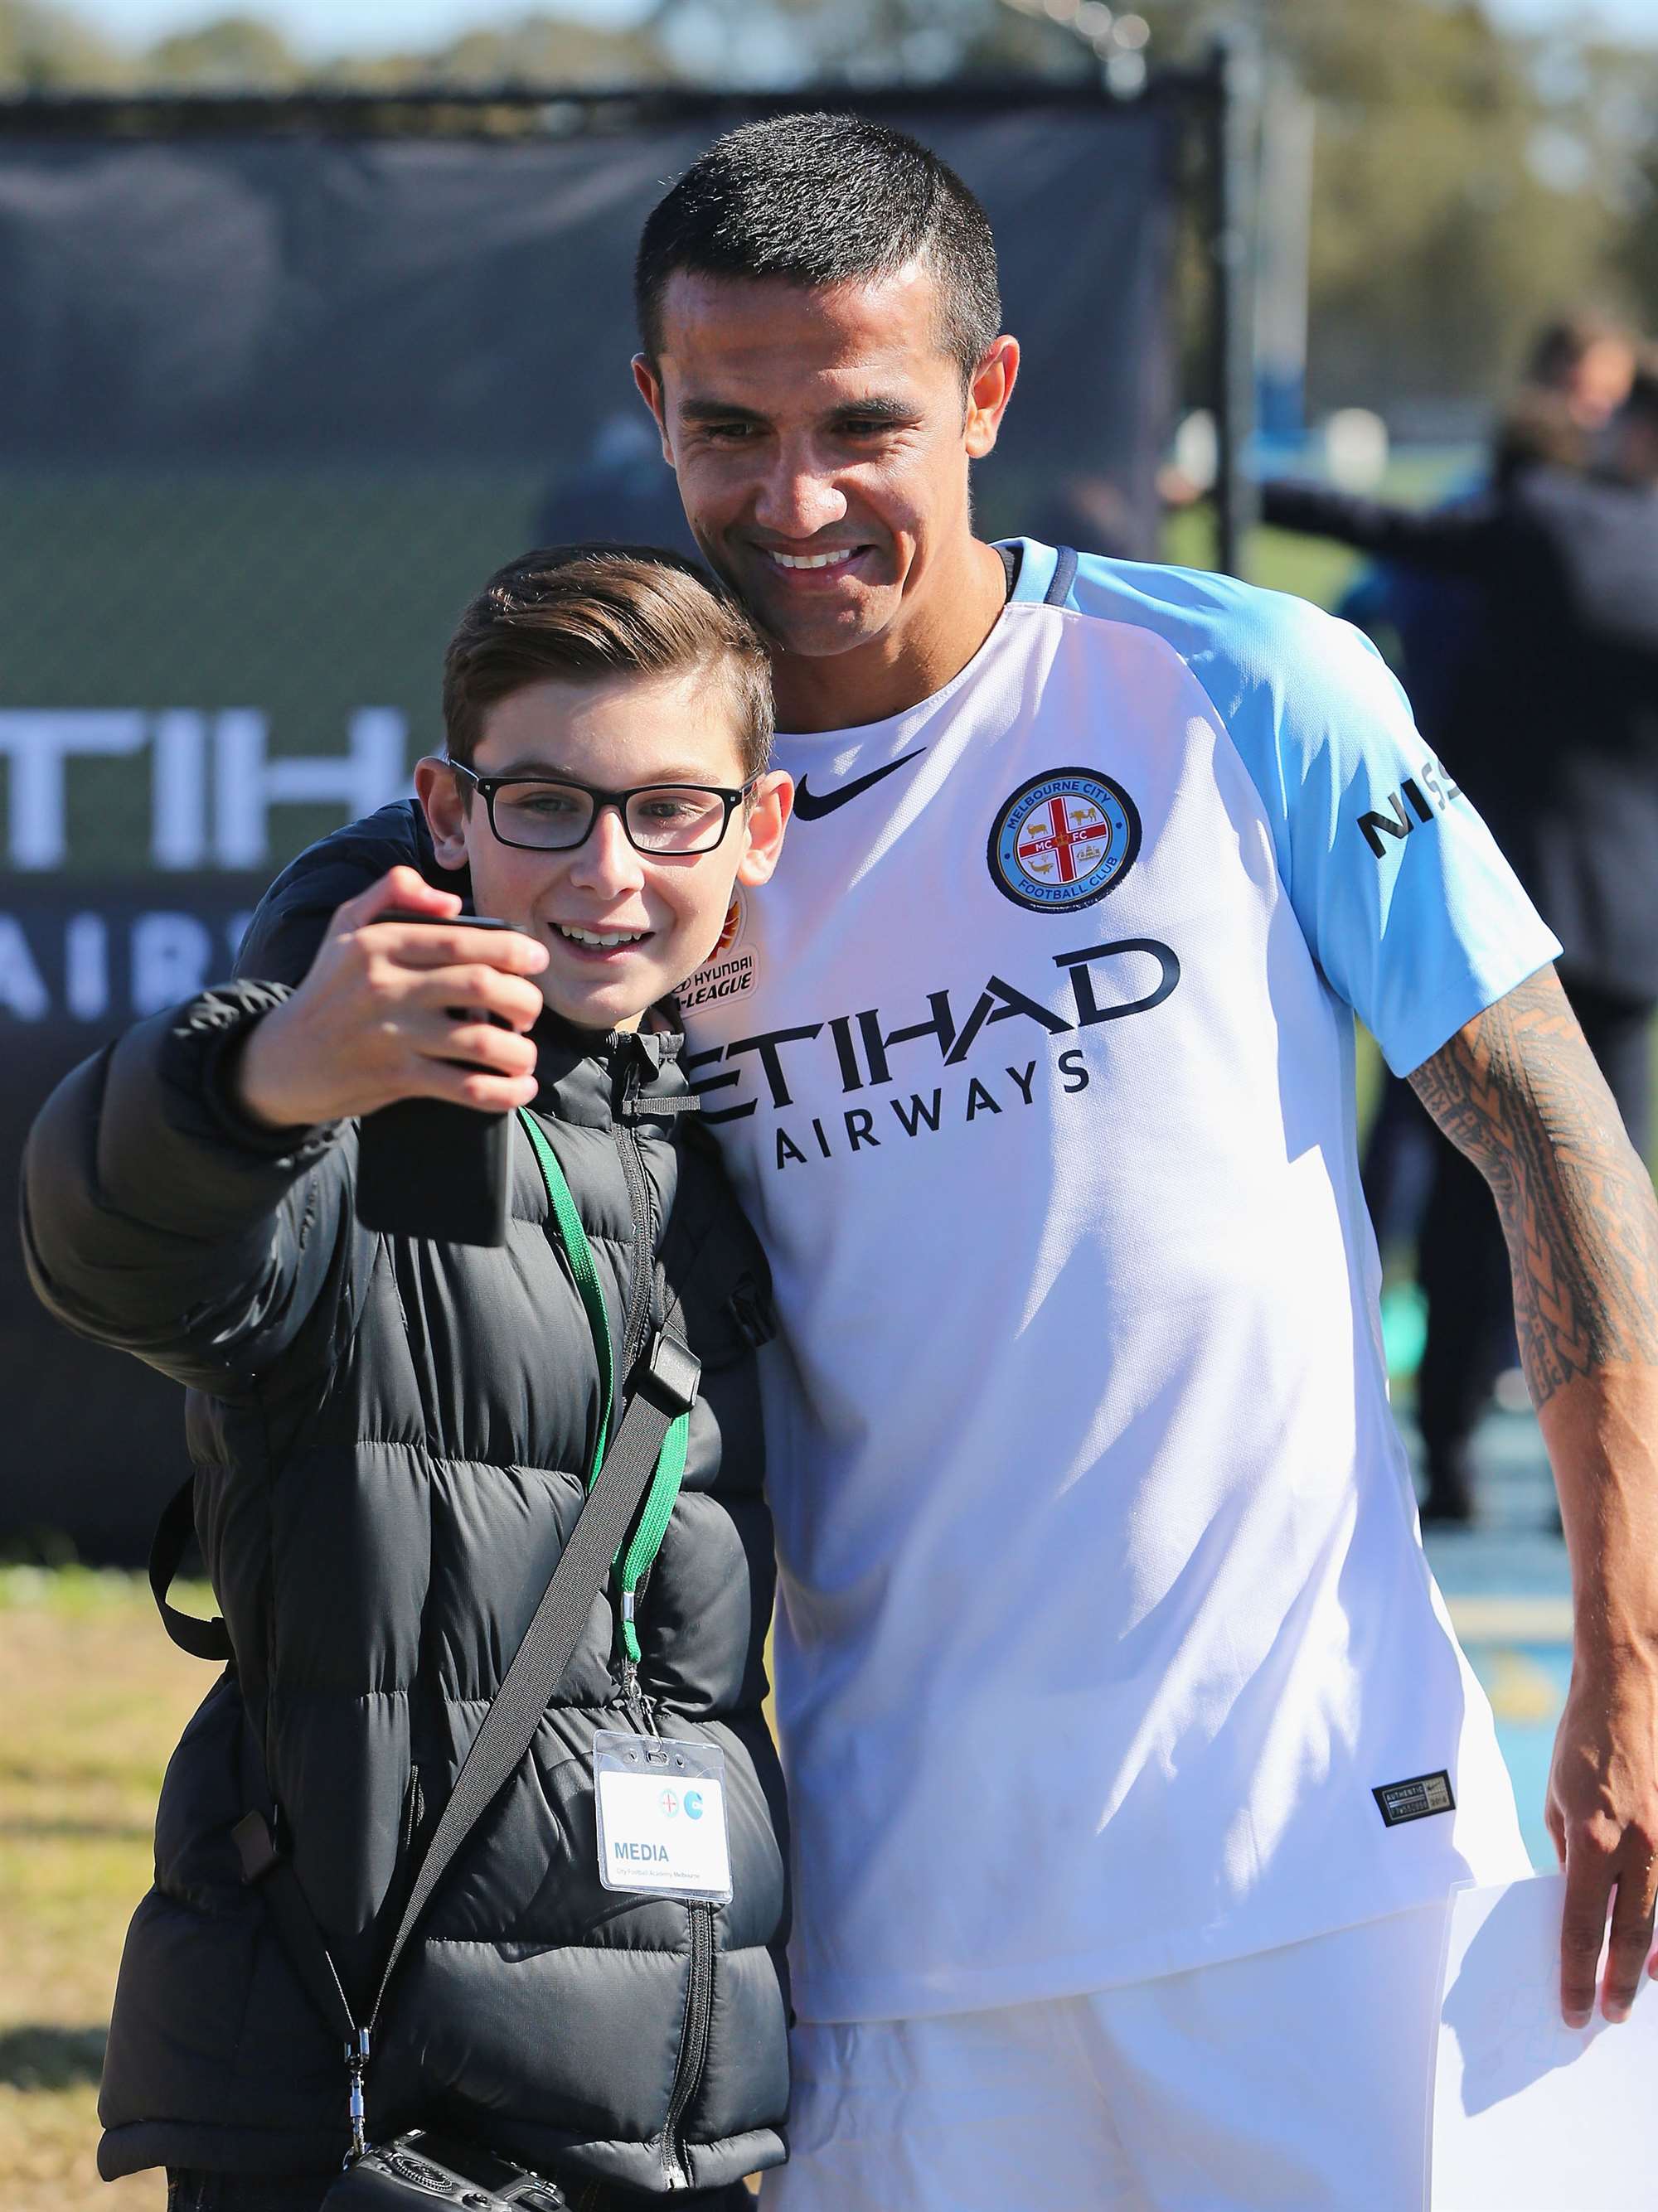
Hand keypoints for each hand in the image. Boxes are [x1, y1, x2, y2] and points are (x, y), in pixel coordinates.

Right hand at [235, 866, 548, 1127]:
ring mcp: (393, 1034)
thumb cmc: (329, 987)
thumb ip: (392, 891)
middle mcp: (387, 986)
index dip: (511, 948)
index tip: (536, 959)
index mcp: (379, 944)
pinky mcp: (397, 1078)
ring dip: (519, 1049)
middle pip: (480, 985)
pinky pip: (464, 1087)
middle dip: (524, 997)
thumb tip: (450, 900)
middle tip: (531, 1009)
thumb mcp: (345, 925)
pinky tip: (520, 1088)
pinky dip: (503, 1092)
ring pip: (479, 1040)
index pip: (460, 940)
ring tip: (525, 1051)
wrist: (283, 1059)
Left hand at [1547, 1644, 1657, 2025]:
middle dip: (1618, 1983)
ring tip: (1640, 1991)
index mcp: (1591, 1839)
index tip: (1572, 2009)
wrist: (1626, 1693)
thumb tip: (1577, 1901)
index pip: (1580, 1925)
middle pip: (1631, 1935)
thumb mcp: (1557, 1801)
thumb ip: (1570, 1854)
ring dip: (1654, 1962)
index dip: (1575, 1973)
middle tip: (1609, 2016)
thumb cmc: (1583, 1745)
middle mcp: (1637, 1846)